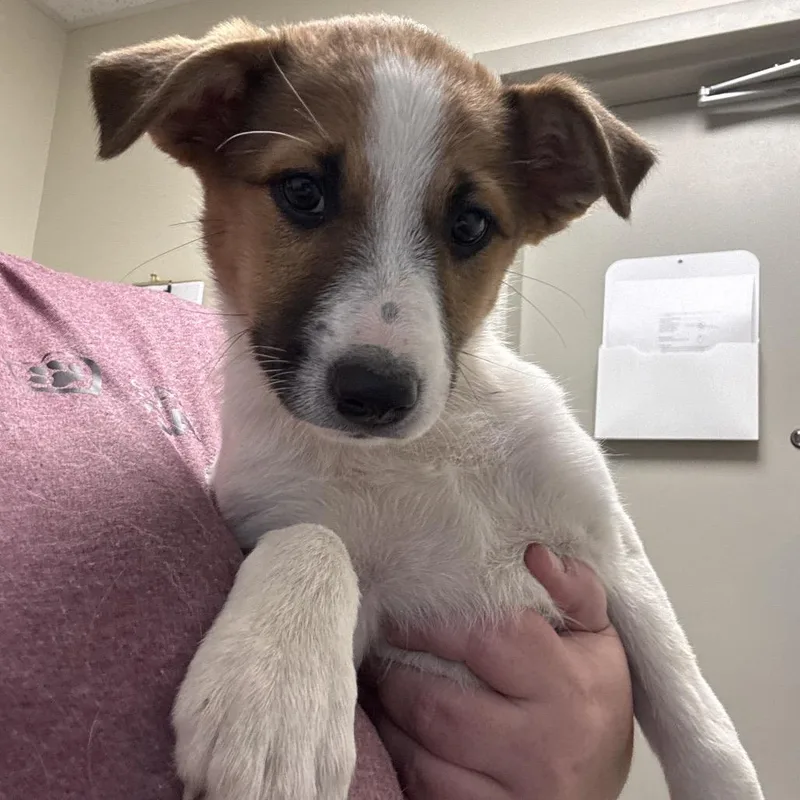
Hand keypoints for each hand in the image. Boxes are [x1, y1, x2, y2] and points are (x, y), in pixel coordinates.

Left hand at [365, 546, 633, 798]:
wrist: (601, 788)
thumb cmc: (592, 702)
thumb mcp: (598, 641)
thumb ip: (576, 591)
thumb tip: (536, 554)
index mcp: (569, 686)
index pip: (489, 640)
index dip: (431, 623)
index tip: (400, 608)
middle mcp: (545, 745)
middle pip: (442, 703)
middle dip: (397, 672)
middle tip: (377, 646)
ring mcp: (518, 791)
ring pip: (425, 752)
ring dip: (389, 715)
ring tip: (375, 682)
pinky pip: (428, 790)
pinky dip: (400, 757)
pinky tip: (392, 729)